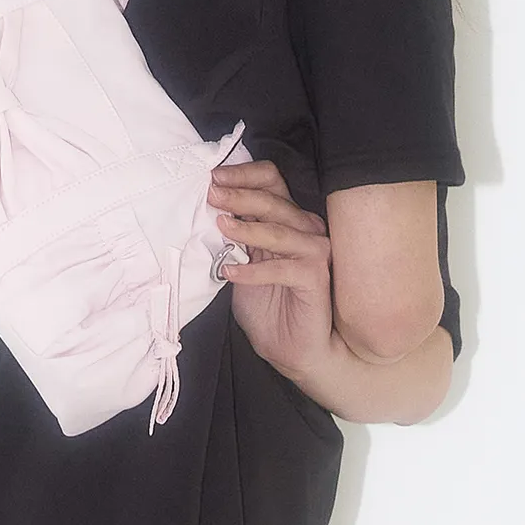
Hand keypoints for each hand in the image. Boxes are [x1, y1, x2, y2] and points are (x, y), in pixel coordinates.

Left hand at [207, 159, 334, 381]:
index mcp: (287, 218)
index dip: (244, 175)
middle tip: (212, 195)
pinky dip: (253, 271)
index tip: (215, 178)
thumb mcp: (241, 262)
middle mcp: (305, 228)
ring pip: (278, 230)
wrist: (293, 349)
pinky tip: (229, 272)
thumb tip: (209, 212)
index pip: (270, 181)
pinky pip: (282, 268)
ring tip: (221, 226)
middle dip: (239, 196)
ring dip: (246, 229)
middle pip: (273, 200)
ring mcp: (314, 252)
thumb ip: (232, 237)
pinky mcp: (315, 277)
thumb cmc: (268, 305)